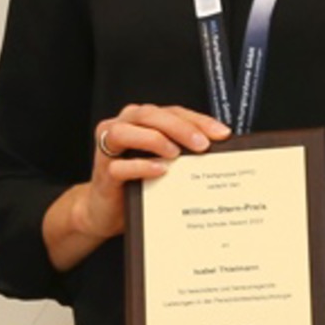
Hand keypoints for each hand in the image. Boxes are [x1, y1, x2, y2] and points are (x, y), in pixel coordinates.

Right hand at [43, 104, 230, 269]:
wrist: (105, 212)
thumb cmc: (137, 183)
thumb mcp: (163, 162)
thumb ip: (181, 150)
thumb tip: (217, 150)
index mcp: (140, 120)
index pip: (172, 112)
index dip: (197, 120)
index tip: (221, 134)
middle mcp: (122, 127)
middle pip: (149, 115)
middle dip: (179, 127)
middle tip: (202, 144)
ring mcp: (108, 149)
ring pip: (126, 132)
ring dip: (154, 139)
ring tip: (176, 154)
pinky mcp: (103, 172)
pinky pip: (119, 166)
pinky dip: (141, 166)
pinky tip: (160, 170)